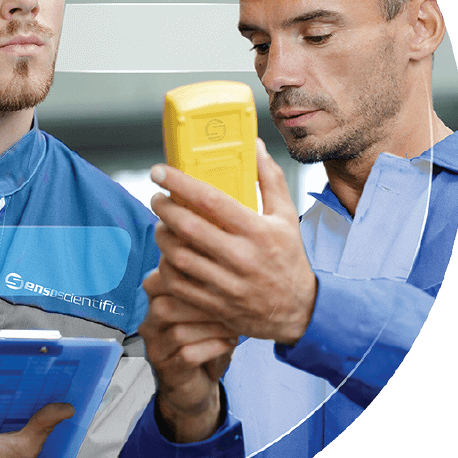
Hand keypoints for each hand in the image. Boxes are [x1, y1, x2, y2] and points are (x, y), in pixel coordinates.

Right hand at [139, 269, 237, 442]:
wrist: (197, 381)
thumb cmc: (204, 337)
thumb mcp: (205, 308)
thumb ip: (207, 287)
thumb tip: (228, 264)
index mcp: (156, 299)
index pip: (159, 279)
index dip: (186, 276)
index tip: (218, 276)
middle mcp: (150, 321)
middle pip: (165, 306)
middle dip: (202, 306)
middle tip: (231, 306)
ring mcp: (155, 347)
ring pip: (178, 332)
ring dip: (211, 329)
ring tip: (234, 327)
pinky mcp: (166, 369)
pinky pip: (187, 356)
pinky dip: (213, 348)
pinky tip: (229, 343)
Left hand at [150, 139, 316, 345]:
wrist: (299, 312)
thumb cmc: (288, 258)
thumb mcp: (286, 216)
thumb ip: (270, 179)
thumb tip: (255, 146)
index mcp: (258, 231)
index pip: (211, 200)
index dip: (180, 183)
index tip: (159, 172)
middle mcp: (241, 257)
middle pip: (188, 228)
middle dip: (164, 209)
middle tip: (157, 198)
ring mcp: (227, 284)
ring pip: (179, 256)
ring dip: (162, 236)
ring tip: (162, 224)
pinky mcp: (215, 305)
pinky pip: (178, 284)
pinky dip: (166, 266)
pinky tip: (168, 253)